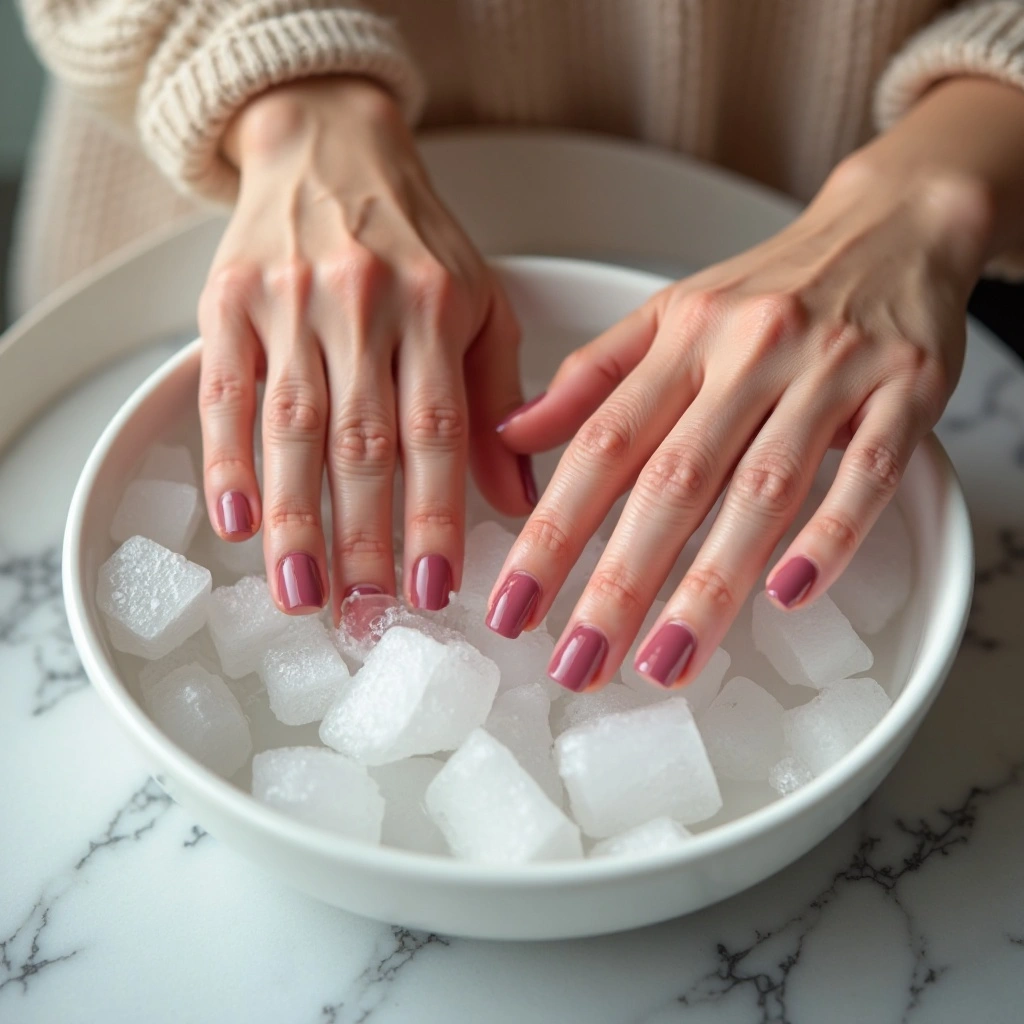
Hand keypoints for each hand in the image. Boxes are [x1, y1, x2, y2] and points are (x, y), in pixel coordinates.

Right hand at [197, 77, 528, 616]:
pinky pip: (226, 390)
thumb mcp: (479, 301)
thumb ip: (497, 399)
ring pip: (292, 429)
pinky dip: (227, 460)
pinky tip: (236, 523)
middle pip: (362, 444)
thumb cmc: (413, 237)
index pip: (436, 431)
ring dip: (296, 521)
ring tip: (303, 595)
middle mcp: (363, 303)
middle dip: (363, 541)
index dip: (434, 516)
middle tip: (366, 616)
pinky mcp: (228, 298)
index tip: (435, 589)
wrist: (329, 146)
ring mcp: (289, 300)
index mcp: (436, 306)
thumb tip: (520, 498)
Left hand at [492, 80, 1021, 692]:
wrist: (891, 226)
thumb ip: (591, 377)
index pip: (601, 445)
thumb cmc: (768, 287)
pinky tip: (789, 595)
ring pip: (761, 489)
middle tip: (579, 664)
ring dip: (711, 586)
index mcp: (682, 339)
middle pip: (673, 481)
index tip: (514, 605)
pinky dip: (829, 535)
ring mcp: (829, 373)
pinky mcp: (906, 390)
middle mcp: (748, 354)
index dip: (552, 531)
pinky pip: (867, 471)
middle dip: (618, 582)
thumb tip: (512, 434)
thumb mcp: (669, 313)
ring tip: (665, 662)